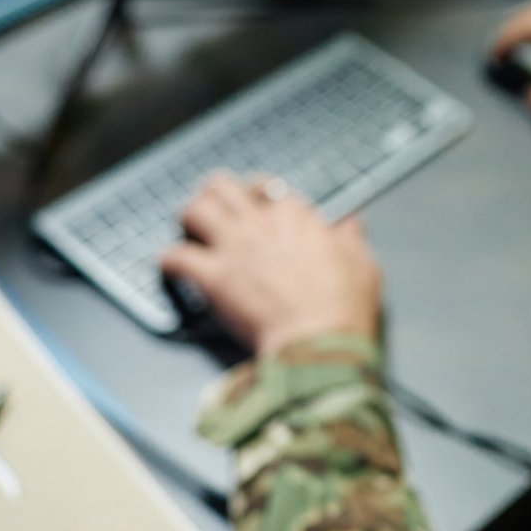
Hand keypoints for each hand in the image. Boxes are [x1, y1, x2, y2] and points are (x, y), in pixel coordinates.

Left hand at [159, 174, 381, 358]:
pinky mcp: (213, 277)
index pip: (271, 190)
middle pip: (225, 187)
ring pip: (195, 209)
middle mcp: (261, 223)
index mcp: (297, 217)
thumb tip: (350, 223)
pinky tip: (171, 268)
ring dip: (189, 217)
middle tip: (216, 208)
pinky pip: (174, 256)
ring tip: (189, 229)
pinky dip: (168, 261)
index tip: (263, 209)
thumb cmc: (344, 307)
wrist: (320, 343)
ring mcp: (234, 248)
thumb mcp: (363, 264)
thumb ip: (351, 238)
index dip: (264, 197)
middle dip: (217, 194)